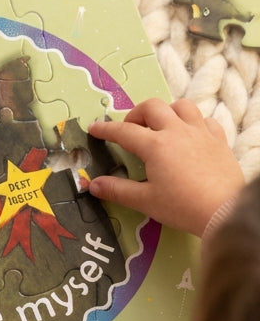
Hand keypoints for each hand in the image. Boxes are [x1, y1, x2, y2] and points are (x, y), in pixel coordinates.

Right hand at [88, 98, 243, 236]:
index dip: (106, 129)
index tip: (94, 128)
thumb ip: (117, 191)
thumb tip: (92, 184)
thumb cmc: (183, 207)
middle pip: (152, 107)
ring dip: (167, 112)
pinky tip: (190, 136)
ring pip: (181, 106)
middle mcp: (176, 132)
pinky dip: (194, 123)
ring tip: (162, 127)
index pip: (123, 131)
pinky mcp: (219, 141)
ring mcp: (200, 133)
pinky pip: (205, 121)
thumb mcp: (146, 201)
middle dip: (136, 114)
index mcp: (155, 145)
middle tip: (131, 130)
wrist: (227, 213)